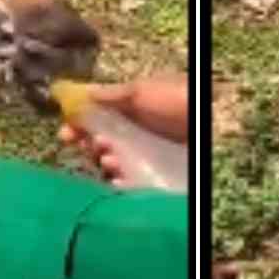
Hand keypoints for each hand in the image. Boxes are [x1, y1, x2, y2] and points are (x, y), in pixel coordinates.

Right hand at [57, 73, 188, 185]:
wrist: (214, 121)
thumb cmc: (178, 100)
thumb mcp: (140, 92)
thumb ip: (109, 96)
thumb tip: (78, 94)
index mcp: (128, 115)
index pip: (94, 125)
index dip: (76, 129)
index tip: (64, 133)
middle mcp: (134, 138)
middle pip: (100, 148)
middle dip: (89, 148)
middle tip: (94, 145)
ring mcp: (146, 159)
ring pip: (114, 168)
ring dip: (104, 164)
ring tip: (109, 157)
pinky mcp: (158, 178)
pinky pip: (133, 187)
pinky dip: (121, 186)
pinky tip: (118, 181)